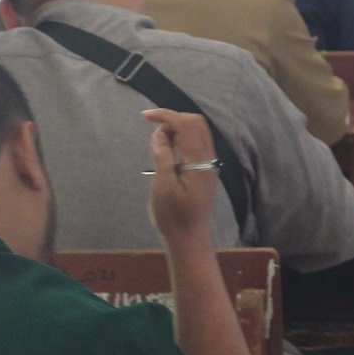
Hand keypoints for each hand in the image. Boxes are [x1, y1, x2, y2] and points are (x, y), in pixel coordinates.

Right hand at [144, 109, 219, 244]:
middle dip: (173, 120)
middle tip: (154, 134)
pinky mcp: (205, 170)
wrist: (189, 239)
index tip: (144, 116)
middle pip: (196, 123)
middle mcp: (209, 158)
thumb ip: (162, 156)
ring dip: (177, 129)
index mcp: (199, 161)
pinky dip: (181, 139)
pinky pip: (196, 144)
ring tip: (158, 144)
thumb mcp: (162, 186)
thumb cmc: (173, 216)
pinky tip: (168, 152)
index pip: (185, 125)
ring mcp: (209, 164)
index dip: (165, 115)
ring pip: (197, 132)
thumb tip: (159, 134)